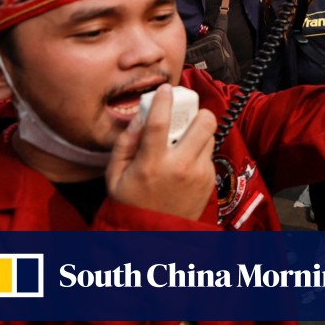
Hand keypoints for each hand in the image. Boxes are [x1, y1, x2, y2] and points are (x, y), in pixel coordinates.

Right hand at [105, 85, 217, 219]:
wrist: (152, 234)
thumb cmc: (130, 203)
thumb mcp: (115, 174)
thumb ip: (125, 143)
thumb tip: (140, 118)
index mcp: (151, 164)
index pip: (161, 123)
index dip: (164, 100)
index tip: (166, 89)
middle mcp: (180, 167)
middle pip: (204, 122)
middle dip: (196, 112)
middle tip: (184, 116)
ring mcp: (199, 174)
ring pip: (210, 136)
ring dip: (198, 133)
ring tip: (181, 142)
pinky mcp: (210, 181)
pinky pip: (209, 154)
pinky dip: (199, 152)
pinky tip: (184, 162)